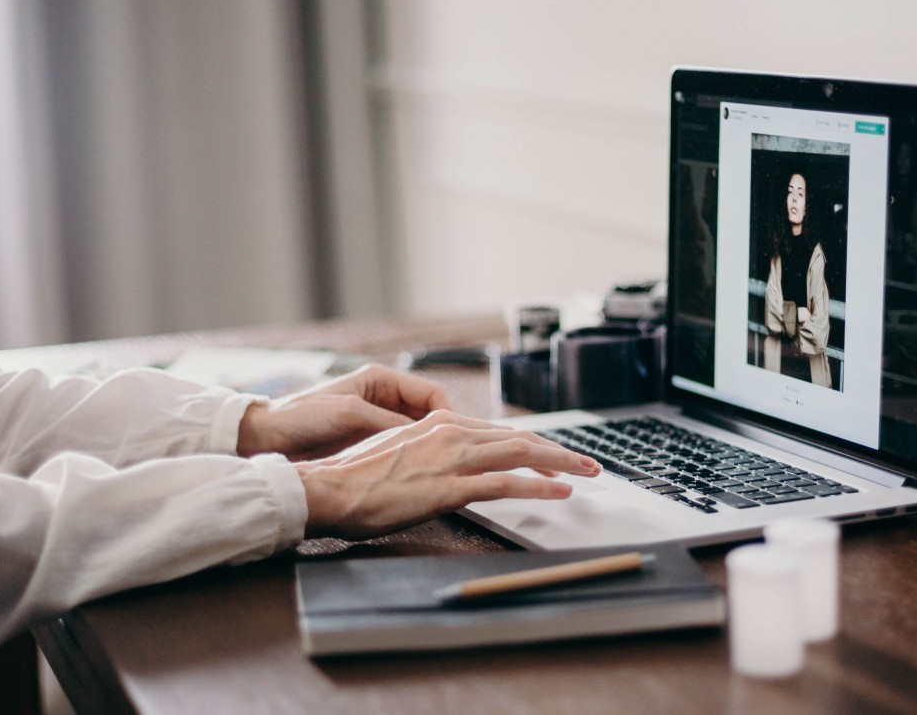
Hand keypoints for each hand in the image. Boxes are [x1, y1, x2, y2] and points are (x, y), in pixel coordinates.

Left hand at [237, 364, 452, 460]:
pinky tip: (416, 473)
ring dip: (427, 449)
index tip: (455, 435)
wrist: (267, 438)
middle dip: (442, 433)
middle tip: (455, 455)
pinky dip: (410, 460)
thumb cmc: (302, 416)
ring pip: (416, 435)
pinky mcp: (368, 444)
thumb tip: (422, 433)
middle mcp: (383, 399)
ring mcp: (376, 422)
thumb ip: (387, 421)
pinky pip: (399, 450)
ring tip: (439, 466)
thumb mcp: (349, 413)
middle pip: (428, 415)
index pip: (431, 393)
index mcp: (381, 380)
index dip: (448, 413)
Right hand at [295, 410, 601, 539]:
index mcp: (438, 424)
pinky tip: (560, 492)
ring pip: (521, 454)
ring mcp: (452, 459)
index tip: (554, 455)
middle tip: (587, 462)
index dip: (532, 444)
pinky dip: (538, 487)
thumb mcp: (397, 454)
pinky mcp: (451, 487)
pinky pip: (506, 484)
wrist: (330, 488)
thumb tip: (445, 465)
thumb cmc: (355, 478)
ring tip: (586, 473)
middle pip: (518, 438)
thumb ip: (428, 454)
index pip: (498, 431)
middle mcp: (451, 434)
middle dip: (558, 450)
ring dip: (560, 463)